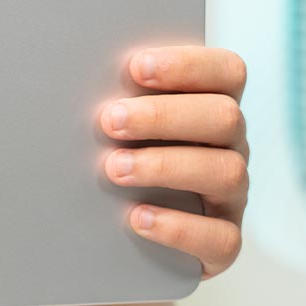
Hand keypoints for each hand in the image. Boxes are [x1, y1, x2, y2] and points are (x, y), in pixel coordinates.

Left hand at [99, 46, 248, 280]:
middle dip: (164, 116)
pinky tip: (138, 217)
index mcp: (213, 105)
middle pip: (224, 118)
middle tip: (110, 121)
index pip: (227, 72)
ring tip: (115, 168)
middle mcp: (230, 146)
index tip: (136, 68)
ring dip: (165, 166)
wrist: (125, 235)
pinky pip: (220, 237)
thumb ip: (120, 99)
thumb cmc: (123, 156)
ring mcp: (231, 194)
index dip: (188, 65)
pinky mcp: (224, 241)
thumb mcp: (126, 124)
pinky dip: (178, 227)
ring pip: (225, 172)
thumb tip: (74, 76)